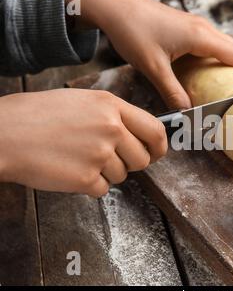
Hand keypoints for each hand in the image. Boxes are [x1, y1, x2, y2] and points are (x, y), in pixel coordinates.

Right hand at [0, 90, 166, 196]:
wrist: (4, 133)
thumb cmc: (38, 115)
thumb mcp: (82, 101)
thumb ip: (114, 115)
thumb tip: (137, 135)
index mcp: (112, 106)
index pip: (155, 130)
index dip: (159, 146)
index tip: (156, 153)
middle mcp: (111, 128)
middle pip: (142, 158)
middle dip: (130, 164)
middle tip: (108, 159)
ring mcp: (99, 154)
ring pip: (122, 176)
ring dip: (105, 173)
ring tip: (78, 158)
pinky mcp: (86, 177)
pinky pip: (102, 189)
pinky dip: (89, 185)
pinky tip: (70, 170)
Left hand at [67, 0, 232, 108]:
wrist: (115, 7)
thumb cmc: (133, 31)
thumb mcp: (153, 66)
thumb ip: (172, 90)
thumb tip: (187, 112)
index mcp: (201, 36)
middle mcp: (204, 29)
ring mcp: (197, 26)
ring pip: (227, 46)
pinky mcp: (188, 28)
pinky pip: (214, 45)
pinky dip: (223, 60)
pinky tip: (220, 73)